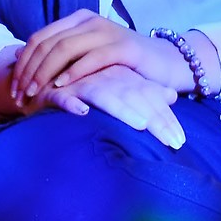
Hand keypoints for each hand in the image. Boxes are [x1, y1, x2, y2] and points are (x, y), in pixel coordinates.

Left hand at [13, 9, 191, 104]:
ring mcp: (106, 32)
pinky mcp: (123, 47)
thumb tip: (21, 63)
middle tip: (20, 96)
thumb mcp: (87, 57)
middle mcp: (89, 21)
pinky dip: (73, 73)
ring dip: (44, 73)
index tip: (14, 89)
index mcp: (77, 20)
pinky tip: (60, 87)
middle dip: (29, 72)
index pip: (38, 38)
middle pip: (47, 44)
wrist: (165, 64)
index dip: (22, 63)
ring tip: (36, 94)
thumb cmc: (122, 65)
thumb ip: (61, 57)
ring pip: (64, 49)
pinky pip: (91, 58)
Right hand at [49, 65, 185, 148]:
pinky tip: (82, 113)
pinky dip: (71, 103)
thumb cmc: (84, 88)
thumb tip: (172, 96)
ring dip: (121, 109)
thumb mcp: (117, 89)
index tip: (180, 142)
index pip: (149, 96)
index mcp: (120, 77)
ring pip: (103, 94)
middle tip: (172, 143)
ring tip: (140, 124)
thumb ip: (143, 92)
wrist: (40, 79)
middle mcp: (104, 77)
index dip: (165, 118)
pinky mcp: (54, 90)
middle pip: (134, 96)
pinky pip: (63, 97)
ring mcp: (80, 82)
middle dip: (155, 119)